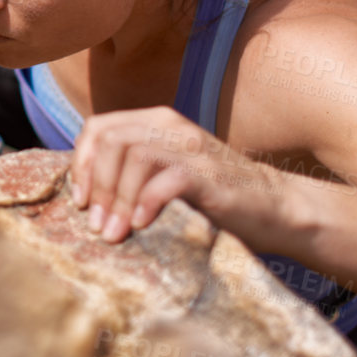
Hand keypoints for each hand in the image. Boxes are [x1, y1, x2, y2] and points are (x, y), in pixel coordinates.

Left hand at [69, 105, 287, 245]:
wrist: (275, 208)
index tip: (81, 201)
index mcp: (156, 122)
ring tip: (114, 233)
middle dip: (97, 186)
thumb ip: (132, 171)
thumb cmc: (212, 198)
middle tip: (96, 225)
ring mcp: (192, 148)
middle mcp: (171, 126)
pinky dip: (147, 203)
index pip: (98, 128)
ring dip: (117, 199)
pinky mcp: (210, 174)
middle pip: (110, 140)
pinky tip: (143, 226)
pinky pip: (167, 180)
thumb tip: (84, 196)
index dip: (81, 163)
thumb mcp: (165, 174)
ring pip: (133, 156)